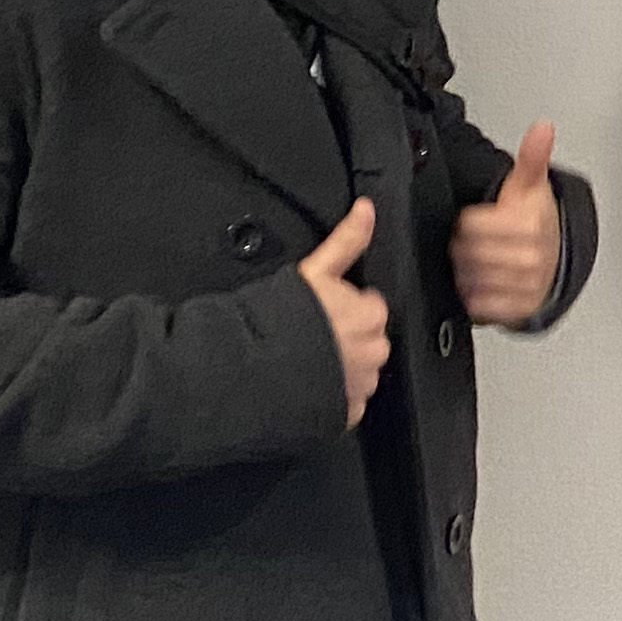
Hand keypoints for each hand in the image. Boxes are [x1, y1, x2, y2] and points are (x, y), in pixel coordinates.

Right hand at [299, 197, 389, 428]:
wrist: (247, 373)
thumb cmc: (278, 317)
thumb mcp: (312, 272)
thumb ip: (346, 240)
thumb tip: (368, 206)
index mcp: (371, 315)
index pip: (371, 307)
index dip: (345, 308)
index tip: (320, 313)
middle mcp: (374, 352)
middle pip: (370, 340)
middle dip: (347, 338)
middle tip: (310, 338)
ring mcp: (361, 386)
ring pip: (361, 372)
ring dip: (342, 369)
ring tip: (305, 363)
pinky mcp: (345, 414)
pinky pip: (348, 403)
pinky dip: (333, 398)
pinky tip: (308, 389)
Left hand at [452, 121, 565, 327]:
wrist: (559, 259)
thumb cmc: (536, 221)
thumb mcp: (530, 186)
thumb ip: (533, 156)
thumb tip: (543, 127)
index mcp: (528, 225)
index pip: (469, 227)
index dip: (467, 224)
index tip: (477, 222)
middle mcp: (530, 257)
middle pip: (467, 255)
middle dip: (465, 249)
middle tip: (476, 244)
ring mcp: (526, 285)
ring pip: (470, 280)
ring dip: (467, 273)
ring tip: (479, 263)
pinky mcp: (520, 308)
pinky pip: (480, 305)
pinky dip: (475, 297)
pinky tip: (484, 283)